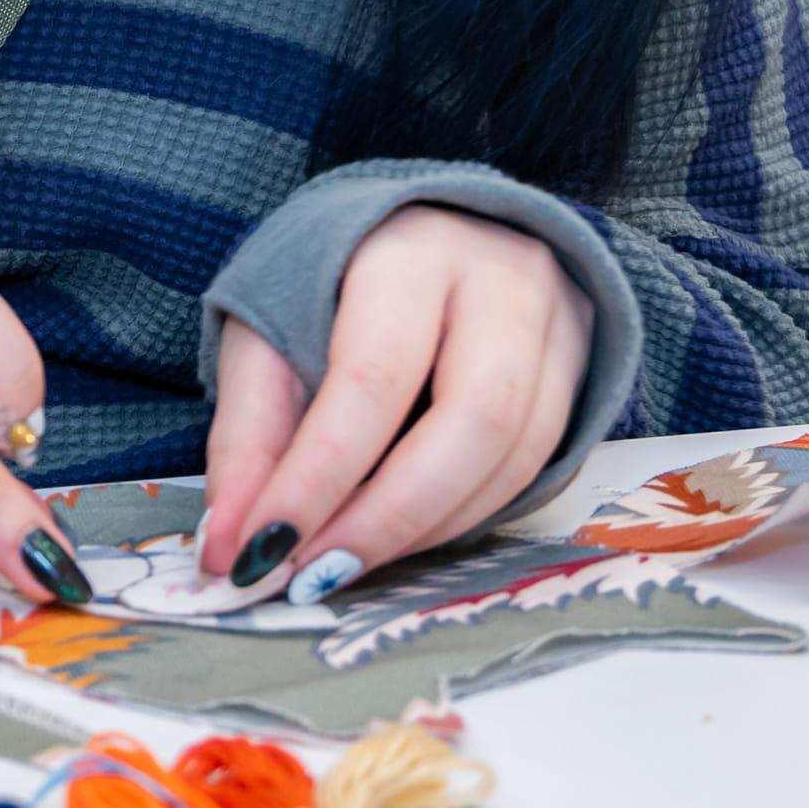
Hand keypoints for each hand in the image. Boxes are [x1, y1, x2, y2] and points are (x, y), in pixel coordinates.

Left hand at [198, 204, 589, 603]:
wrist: (427, 233)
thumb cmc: (335, 284)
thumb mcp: (267, 334)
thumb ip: (248, 439)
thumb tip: (229, 550)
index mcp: (410, 250)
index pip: (373, 375)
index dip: (318, 476)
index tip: (262, 552)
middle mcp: (503, 277)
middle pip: (473, 418)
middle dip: (385, 517)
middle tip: (313, 574)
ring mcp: (556, 323)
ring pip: (514, 455)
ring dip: (423, 530)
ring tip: (345, 561)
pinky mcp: (579, 369)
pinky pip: (535, 470)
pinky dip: (463, 517)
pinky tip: (404, 534)